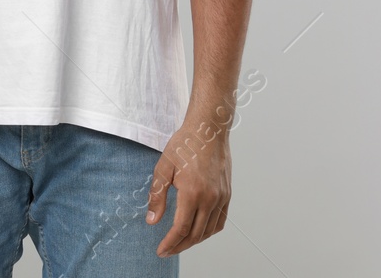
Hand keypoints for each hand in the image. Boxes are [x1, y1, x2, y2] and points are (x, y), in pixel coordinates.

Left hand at [146, 122, 230, 257]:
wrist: (209, 130)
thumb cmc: (184, 144)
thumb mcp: (163, 167)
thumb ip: (157, 196)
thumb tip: (152, 221)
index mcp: (192, 193)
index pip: (181, 229)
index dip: (170, 243)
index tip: (160, 251)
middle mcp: (210, 198)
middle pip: (195, 234)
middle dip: (180, 246)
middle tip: (167, 250)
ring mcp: (221, 197)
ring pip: (209, 230)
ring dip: (194, 241)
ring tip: (180, 243)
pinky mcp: (227, 194)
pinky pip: (220, 221)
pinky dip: (209, 231)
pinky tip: (198, 231)